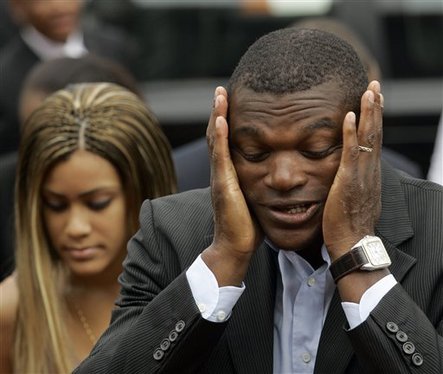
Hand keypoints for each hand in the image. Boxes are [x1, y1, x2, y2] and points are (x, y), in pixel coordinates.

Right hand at [202, 87, 261, 285]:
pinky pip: (220, 155)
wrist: (236, 245)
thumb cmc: (247, 225)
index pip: (225, 140)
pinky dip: (220, 135)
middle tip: (221, 90)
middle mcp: (220, 171)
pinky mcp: (223, 184)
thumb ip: (256, 182)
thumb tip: (273, 175)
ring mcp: (219, 176)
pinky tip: (222, 118)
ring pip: (215, 139)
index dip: (225, 119)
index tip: (230, 101)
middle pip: (216, 134)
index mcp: (228, 172)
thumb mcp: (253, 197)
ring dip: (217, 115)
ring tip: (219, 94)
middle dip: (218, 111)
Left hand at [323, 81, 382, 260]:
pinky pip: (351, 152)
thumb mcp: (354, 198)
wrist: (352, 244)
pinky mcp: (348, 181)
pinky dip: (351, 133)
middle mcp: (370, 171)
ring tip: (369, 91)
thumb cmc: (349, 224)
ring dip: (369, 113)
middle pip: (375, 133)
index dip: (374, 119)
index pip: (374, 140)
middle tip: (375, 85)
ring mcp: (361, 175)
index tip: (374, 100)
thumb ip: (353, 182)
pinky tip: (349, 116)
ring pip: (368, 138)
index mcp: (370, 173)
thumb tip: (347, 174)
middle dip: (376, 108)